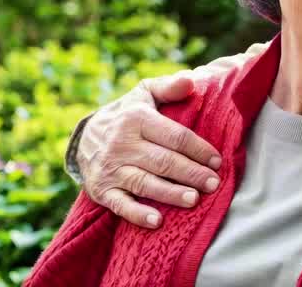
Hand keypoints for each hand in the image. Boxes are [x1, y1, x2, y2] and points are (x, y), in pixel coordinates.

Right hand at [77, 72, 222, 228]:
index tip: (217, 161)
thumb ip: (168, 87)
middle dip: (190, 173)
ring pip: (144, 183)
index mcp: (136, 119)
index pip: (174, 136)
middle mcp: (122, 143)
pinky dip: (137, 214)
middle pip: (163, 161)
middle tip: (213, 184)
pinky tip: (156, 221)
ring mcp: (111, 168)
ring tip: (194, 200)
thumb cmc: (127, 114)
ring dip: (170, 193)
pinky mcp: (102, 190)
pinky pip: (120, 204)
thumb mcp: (144, 94)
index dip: (197, 149)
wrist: (84, 137)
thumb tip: (191, 81)